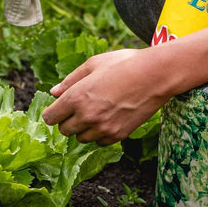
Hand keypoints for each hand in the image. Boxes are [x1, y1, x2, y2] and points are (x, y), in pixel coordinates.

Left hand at [41, 48, 171, 144]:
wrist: (157, 74)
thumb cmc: (124, 64)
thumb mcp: (93, 64)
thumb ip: (70, 80)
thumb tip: (53, 93)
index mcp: (76, 98)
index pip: (50, 118)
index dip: (52, 113)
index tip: (57, 109)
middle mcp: (87, 116)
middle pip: (64, 130)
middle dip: (67, 121)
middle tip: (79, 109)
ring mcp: (103, 128)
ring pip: (81, 138)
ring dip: (83, 129)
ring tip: (96, 113)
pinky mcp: (118, 135)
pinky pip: (100, 142)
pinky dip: (100, 134)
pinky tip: (108, 119)